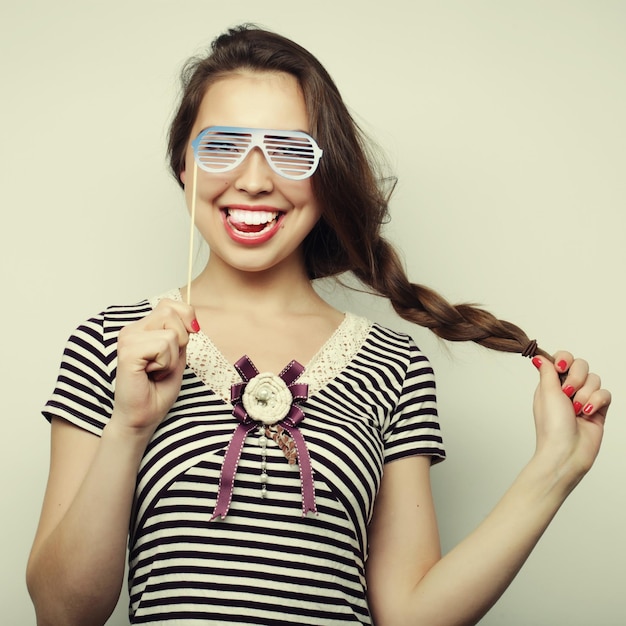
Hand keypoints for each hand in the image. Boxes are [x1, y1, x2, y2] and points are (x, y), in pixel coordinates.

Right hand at [112, 299, 198, 435]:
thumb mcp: (178, 355)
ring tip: (157, 370)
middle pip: (171, 313)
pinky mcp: (128, 351)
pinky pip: (163, 345)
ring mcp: (128, 338)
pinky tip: (151, 374)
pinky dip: (166, 364)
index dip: (186, 319)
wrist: (142, 417)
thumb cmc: (157, 390)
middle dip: (181, 342)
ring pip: (171, 333)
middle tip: (165, 363)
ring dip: (173, 357)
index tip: (184, 343)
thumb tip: (191, 319)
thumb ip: (182, 333)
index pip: (169, 304)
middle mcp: (132, 329)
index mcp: (142, 327)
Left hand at [531, 351, 610, 479]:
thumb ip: (547, 371)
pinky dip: (597, 401)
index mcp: (551, 384)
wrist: (567, 452)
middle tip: (567, 393)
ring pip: (594, 379)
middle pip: (581, 365)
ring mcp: (583, 399)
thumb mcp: (546, 392)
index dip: (564, 359)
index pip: (563, 359)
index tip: (561, 368)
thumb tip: (538, 357)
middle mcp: (567, 389)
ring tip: (576, 410)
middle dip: (576, 378)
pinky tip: (587, 413)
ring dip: (585, 394)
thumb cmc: (552, 425)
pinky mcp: (598, 410)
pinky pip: (605, 394)